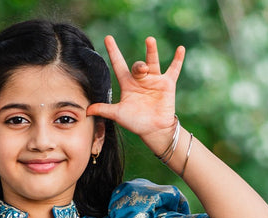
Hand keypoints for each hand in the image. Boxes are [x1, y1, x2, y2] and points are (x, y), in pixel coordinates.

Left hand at [87, 36, 182, 154]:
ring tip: (150, 41)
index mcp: (128, 84)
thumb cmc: (135, 122)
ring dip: (151, 51)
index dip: (113, 52)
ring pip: (153, 61)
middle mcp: (141, 79)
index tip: (108, 38)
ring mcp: (155, 80)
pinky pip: (173, 69)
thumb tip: (87, 110)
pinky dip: (178, 60)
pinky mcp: (167, 84)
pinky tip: (181, 49)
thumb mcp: (118, 115)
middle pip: (138, 65)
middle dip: (139, 65)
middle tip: (142, 70)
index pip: (118, 64)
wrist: (153, 130)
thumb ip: (104, 109)